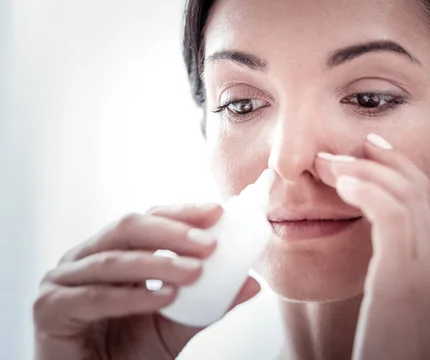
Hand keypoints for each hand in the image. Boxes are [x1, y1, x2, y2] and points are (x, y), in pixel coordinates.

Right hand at [33, 203, 260, 359]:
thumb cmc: (129, 352)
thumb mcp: (177, 324)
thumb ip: (210, 303)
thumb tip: (251, 284)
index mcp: (115, 250)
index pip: (151, 219)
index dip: (182, 213)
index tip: (217, 212)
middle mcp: (88, 257)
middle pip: (130, 227)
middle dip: (173, 232)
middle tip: (209, 244)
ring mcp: (64, 279)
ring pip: (115, 259)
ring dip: (159, 263)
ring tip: (194, 272)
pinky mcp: (50, 307)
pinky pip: (95, 296)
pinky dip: (133, 296)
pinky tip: (163, 298)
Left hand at [315, 134, 429, 359]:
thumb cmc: (397, 349)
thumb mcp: (414, 302)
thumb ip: (415, 266)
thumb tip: (392, 236)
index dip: (403, 171)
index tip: (375, 153)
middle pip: (423, 190)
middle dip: (385, 162)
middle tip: (356, 146)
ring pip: (405, 194)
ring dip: (365, 172)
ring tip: (332, 164)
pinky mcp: (412, 273)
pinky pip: (391, 211)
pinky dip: (365, 190)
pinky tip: (343, 184)